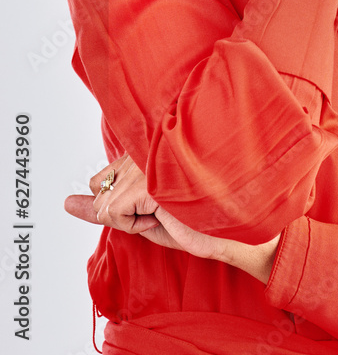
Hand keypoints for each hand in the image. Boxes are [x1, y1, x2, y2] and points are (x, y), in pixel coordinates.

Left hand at [65, 155, 281, 283]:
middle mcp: (144, 146)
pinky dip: (134, 224)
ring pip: (105, 202)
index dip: (123, 202)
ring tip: (169, 210)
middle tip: (164, 209)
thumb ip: (102, 207)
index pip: (103, 176)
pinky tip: (164, 214)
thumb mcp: (142, 216)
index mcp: (148, 146)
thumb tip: (66, 202)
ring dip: (132, 219)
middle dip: (123, 211)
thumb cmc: (195, 221)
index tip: (156, 204)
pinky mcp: (146, 178)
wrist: (232, 229)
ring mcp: (145, 159)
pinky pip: (113, 212)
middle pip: (100, 189)